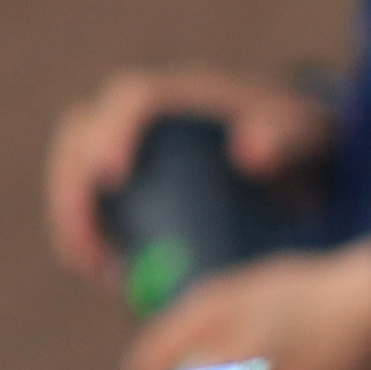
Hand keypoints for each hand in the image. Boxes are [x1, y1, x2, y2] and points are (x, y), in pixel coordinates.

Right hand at [41, 63, 336, 283]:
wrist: (287, 149)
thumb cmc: (293, 136)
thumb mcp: (300, 133)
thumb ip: (284, 136)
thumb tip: (249, 154)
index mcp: (178, 91)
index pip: (129, 99)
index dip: (111, 131)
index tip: (112, 178)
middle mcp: (138, 111)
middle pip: (79, 135)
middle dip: (71, 192)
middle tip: (91, 248)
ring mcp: (121, 143)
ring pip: (70, 170)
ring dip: (71, 222)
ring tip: (98, 272)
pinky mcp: (118, 178)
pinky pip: (83, 202)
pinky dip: (84, 238)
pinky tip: (107, 278)